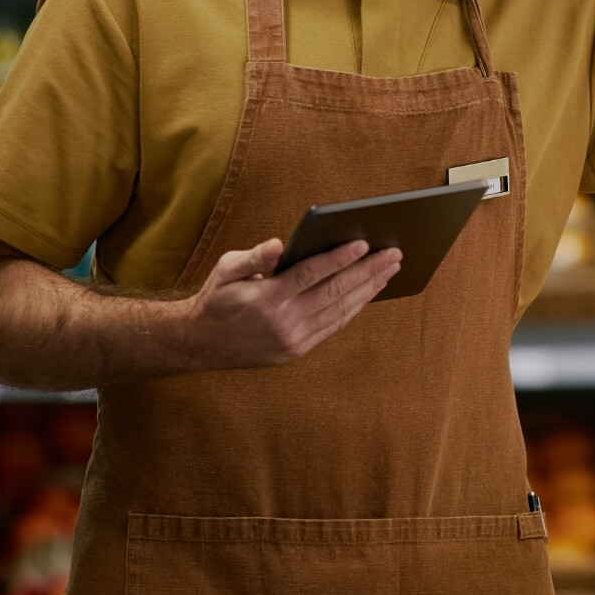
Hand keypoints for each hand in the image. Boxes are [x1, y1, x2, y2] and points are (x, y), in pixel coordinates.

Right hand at [178, 238, 401, 369]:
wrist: (201, 343)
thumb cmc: (217, 298)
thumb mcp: (226, 270)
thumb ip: (254, 256)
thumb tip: (279, 244)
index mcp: (267, 297)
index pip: (312, 273)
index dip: (340, 258)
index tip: (364, 243)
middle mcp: (285, 321)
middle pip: (335, 292)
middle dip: (368, 271)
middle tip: (393, 253)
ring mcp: (293, 339)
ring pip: (340, 310)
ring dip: (369, 289)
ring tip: (390, 270)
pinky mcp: (298, 350)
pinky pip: (334, 326)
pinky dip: (354, 308)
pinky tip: (370, 292)